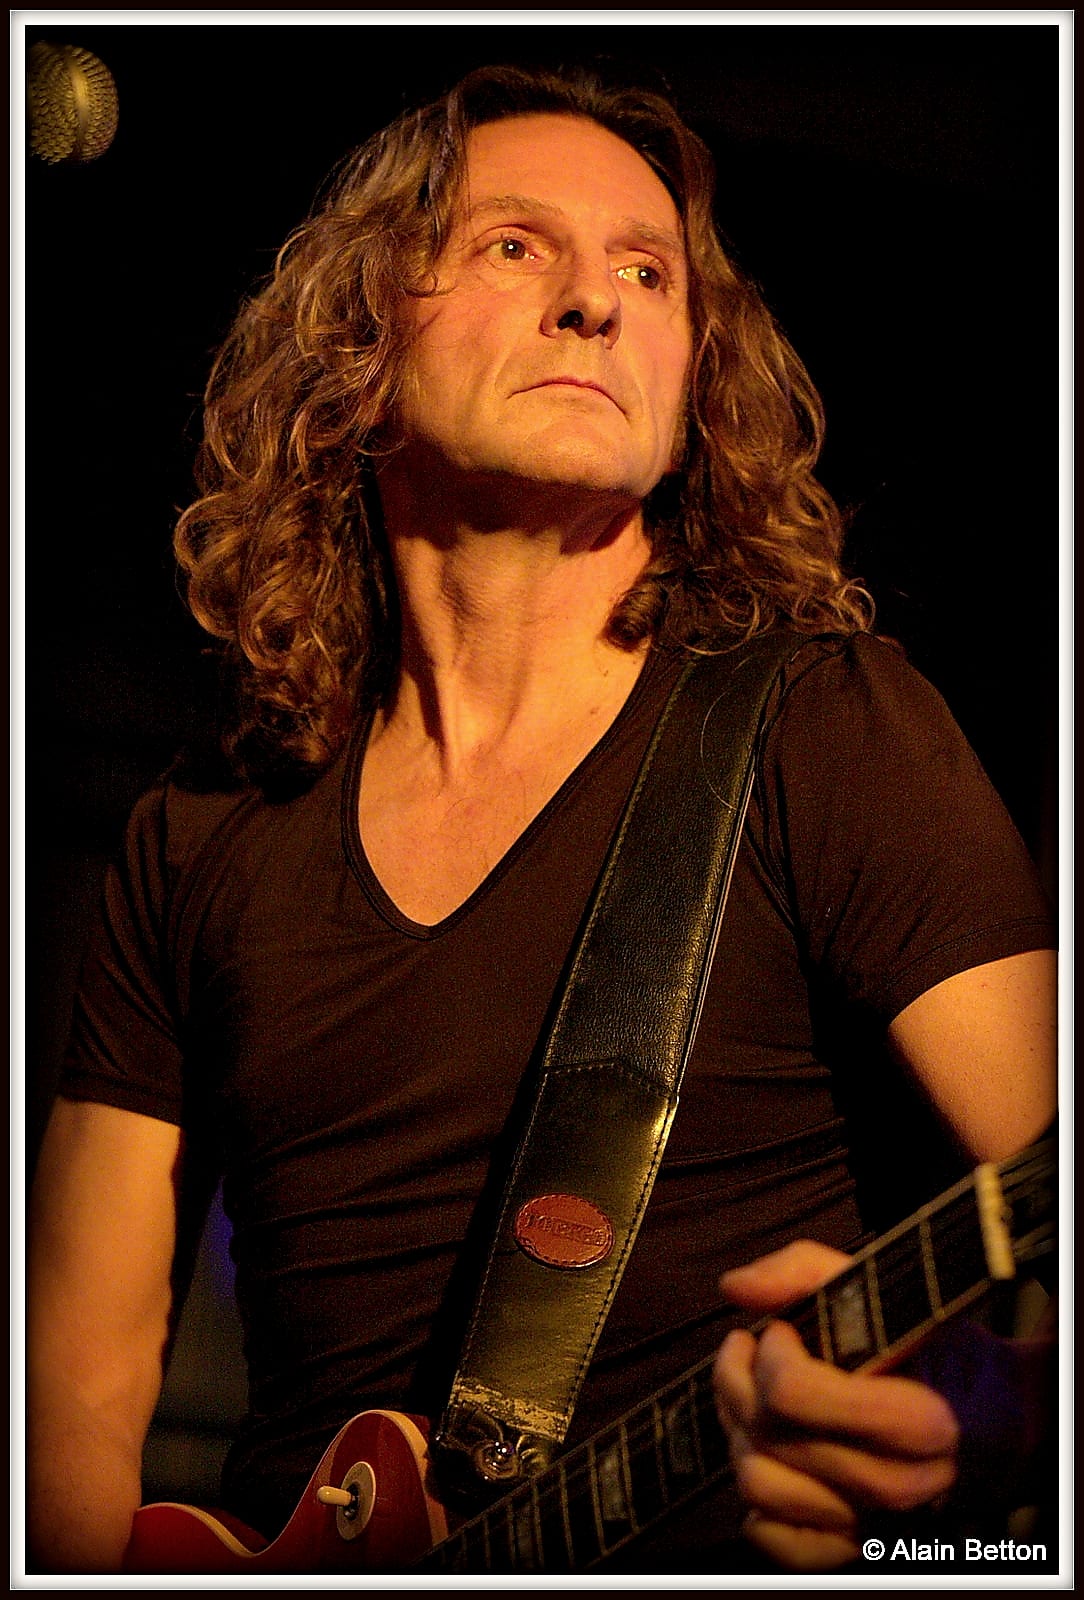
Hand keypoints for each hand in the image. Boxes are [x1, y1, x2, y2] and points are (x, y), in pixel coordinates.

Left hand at [713, 1240, 959, 1570]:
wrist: (990, 1421)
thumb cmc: (931, 1349)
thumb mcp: (884, 1292)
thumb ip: (805, 1271)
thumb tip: (733, 1288)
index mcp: (918, 1421)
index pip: (791, 1393)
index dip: (771, 1351)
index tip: (783, 1331)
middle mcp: (898, 1488)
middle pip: (767, 1433)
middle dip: (742, 1378)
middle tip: (757, 1350)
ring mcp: (873, 1526)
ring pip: (757, 1482)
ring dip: (741, 1430)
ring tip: (758, 1396)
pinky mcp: (851, 1550)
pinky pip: (770, 1536)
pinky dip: (758, 1497)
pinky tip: (774, 1453)